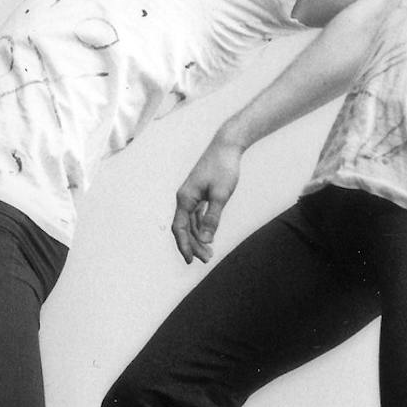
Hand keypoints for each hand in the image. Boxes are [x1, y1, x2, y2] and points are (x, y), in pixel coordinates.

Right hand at [172, 139, 243, 263]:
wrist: (227, 146)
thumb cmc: (224, 169)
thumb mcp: (220, 196)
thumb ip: (213, 218)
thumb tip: (206, 240)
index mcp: (185, 199)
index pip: (180, 228)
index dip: (184, 246)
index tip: (190, 261)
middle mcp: (184, 198)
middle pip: (184, 228)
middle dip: (193, 245)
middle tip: (207, 260)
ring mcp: (191, 195)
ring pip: (190, 223)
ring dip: (198, 238)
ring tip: (209, 253)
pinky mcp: (199, 193)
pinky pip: (196, 215)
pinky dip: (201, 227)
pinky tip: (208, 236)